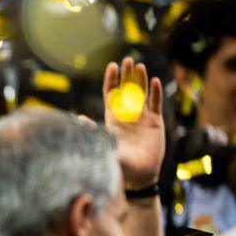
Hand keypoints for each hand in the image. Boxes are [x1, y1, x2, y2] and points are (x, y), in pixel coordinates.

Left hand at [103, 57, 164, 190]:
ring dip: (141, 80)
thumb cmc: (119, 163)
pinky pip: (156, 104)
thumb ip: (94, 131)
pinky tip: (155, 80)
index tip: (112, 66)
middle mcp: (127, 115)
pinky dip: (156, 93)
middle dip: (126, 75)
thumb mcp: (105, 145)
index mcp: (113, 119)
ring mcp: (142, 118)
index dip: (111, 80)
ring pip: (142, 94)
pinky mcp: (155, 123)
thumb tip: (78, 119)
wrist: (139, 175)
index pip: (111, 95)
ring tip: (140, 66)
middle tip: (127, 60)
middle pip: (127, 90)